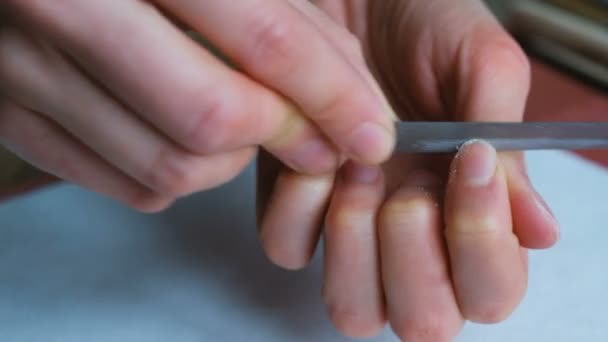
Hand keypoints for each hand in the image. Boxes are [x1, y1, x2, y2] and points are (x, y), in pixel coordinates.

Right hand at [0, 0, 394, 210]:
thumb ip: (288, 15)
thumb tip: (352, 91)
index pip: (263, 38)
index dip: (332, 94)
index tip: (371, 133)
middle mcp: (62, 8)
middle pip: (212, 118)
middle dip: (281, 136)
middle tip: (311, 138)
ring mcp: (25, 71)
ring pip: (170, 169)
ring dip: (229, 162)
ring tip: (240, 127)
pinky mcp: (14, 120)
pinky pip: (127, 187)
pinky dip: (180, 180)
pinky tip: (189, 142)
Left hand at [257, 1, 559, 339]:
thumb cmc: (424, 26)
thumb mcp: (480, 69)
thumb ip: (509, 148)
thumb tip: (540, 231)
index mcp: (471, 217)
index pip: (492, 290)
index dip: (484, 245)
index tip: (472, 163)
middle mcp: (411, 241)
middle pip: (424, 320)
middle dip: (415, 257)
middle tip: (410, 187)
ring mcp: (349, 232)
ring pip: (353, 308)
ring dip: (357, 246)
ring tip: (361, 172)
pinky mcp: (293, 206)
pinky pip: (289, 248)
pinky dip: (301, 210)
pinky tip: (316, 160)